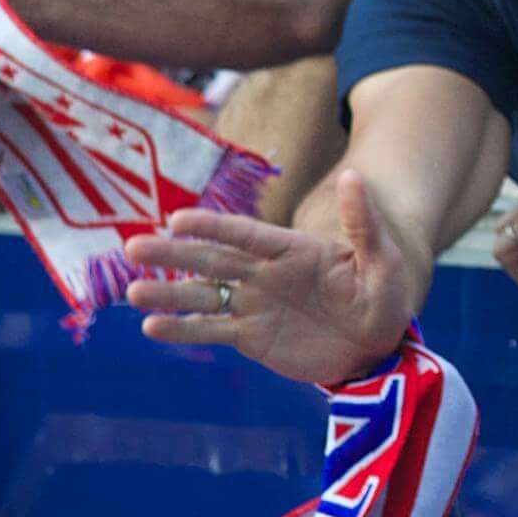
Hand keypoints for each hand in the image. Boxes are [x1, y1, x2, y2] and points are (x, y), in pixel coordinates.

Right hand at [124, 186, 415, 390]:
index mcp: (293, 249)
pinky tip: (152, 327)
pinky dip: (183, 330)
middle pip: (213, 260)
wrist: (377, 343)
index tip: (177, 218)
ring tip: (132, 291)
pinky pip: (213, 332)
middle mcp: (266, 273)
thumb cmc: (384, 294)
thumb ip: (364, 222)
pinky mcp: (252, 338)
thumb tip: (354, 174)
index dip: (213, 226)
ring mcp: (255, 305)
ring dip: (169, 294)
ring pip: (204, 296)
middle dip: (174, 255)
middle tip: (132, 248)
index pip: (246, 234)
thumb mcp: (383, 258)